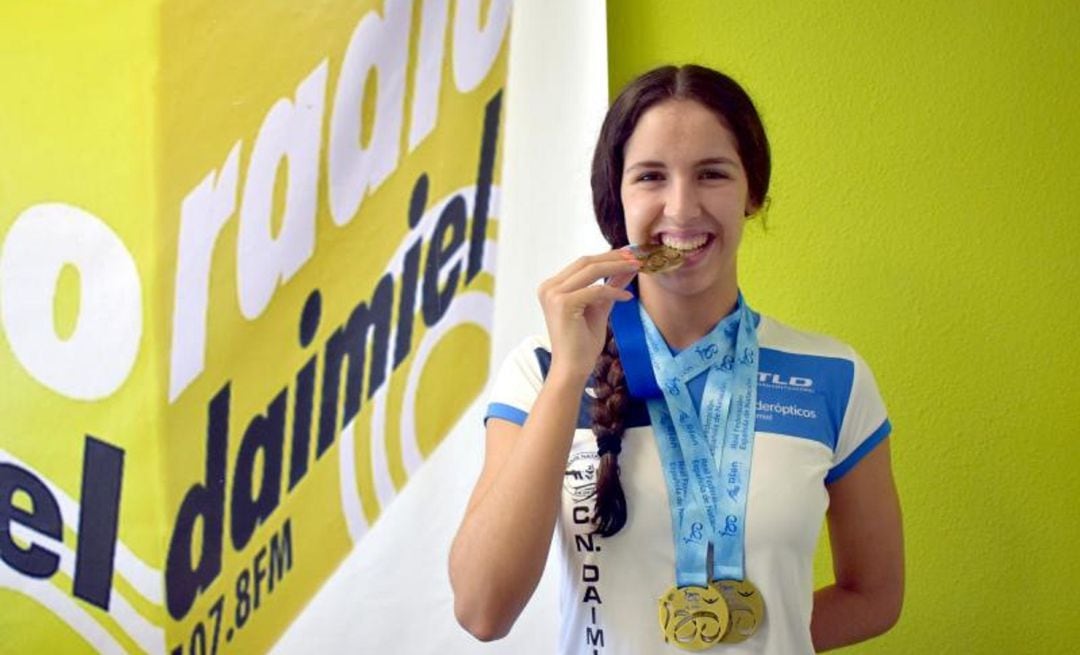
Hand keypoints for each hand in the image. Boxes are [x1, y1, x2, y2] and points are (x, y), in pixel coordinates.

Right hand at [537, 250, 640, 380]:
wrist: (573, 368)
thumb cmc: (582, 343)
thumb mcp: (599, 307)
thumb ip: (610, 286)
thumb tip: (627, 268)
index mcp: (552, 287)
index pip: (582, 264)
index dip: (607, 256)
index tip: (629, 255)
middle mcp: (549, 287)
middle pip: (585, 262)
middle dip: (613, 257)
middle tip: (636, 256)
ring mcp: (553, 294)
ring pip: (591, 271)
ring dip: (616, 267)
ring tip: (636, 268)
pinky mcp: (563, 304)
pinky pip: (596, 290)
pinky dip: (614, 291)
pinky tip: (627, 297)